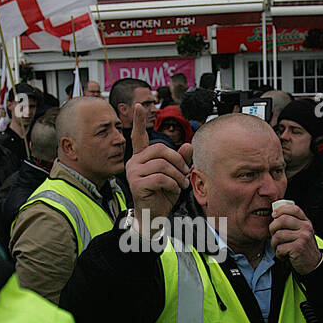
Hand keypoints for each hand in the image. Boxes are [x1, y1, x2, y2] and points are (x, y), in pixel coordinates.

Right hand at [126, 104, 191, 230]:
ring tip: (181, 184)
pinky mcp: (136, 183)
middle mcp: (134, 162)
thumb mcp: (175, 175)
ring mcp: (133, 172)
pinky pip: (160, 177)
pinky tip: (174, 190)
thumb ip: (181, 160)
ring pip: (162, 164)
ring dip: (177, 175)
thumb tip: (189, 145)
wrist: (153, 216)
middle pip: (160, 149)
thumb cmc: (162, 195)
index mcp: (141, 157)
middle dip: (178, 160)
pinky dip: (172, 184)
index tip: (138, 106)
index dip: (138, 121)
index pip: (139, 136)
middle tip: (185, 173)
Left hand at [268, 202, 322, 274]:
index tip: (274, 215)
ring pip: (278, 235)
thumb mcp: (302, 232)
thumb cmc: (303, 248)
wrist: (313, 264)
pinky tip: (284, 255)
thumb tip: (275, 216)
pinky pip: (280, 248)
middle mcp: (306, 228)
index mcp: (306, 222)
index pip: (293, 209)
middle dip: (272, 228)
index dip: (281, 209)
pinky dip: (279, 254)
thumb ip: (293, 223)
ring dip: (274, 244)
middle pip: (282, 220)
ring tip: (279, 248)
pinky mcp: (298, 248)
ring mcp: (303, 237)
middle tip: (274, 235)